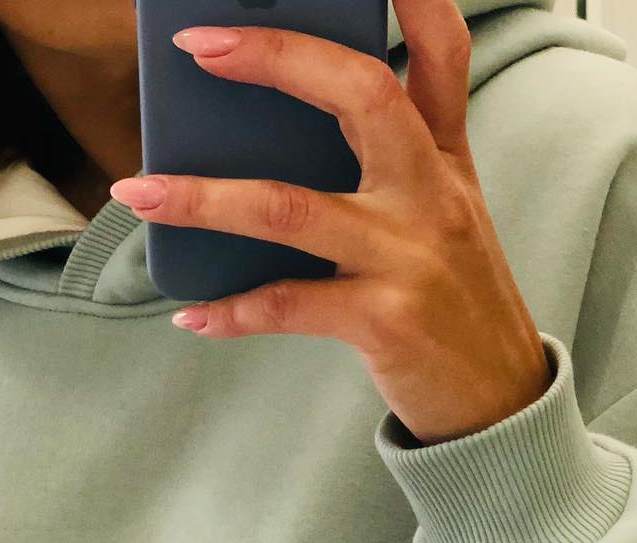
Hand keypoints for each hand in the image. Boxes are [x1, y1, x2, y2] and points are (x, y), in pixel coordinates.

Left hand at [108, 0, 551, 444]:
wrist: (498, 401)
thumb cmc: (453, 304)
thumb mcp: (440, 220)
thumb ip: (386, 168)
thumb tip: (271, 141)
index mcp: (443, 160)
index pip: (441, 53)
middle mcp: (430, 195)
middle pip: (362, 95)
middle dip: (278, 59)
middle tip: (201, 46)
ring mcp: (408, 256)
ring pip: (293, 207)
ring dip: (204, 197)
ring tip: (138, 193)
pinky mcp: (384, 320)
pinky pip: (288, 305)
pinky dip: (231, 311)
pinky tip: (190, 313)